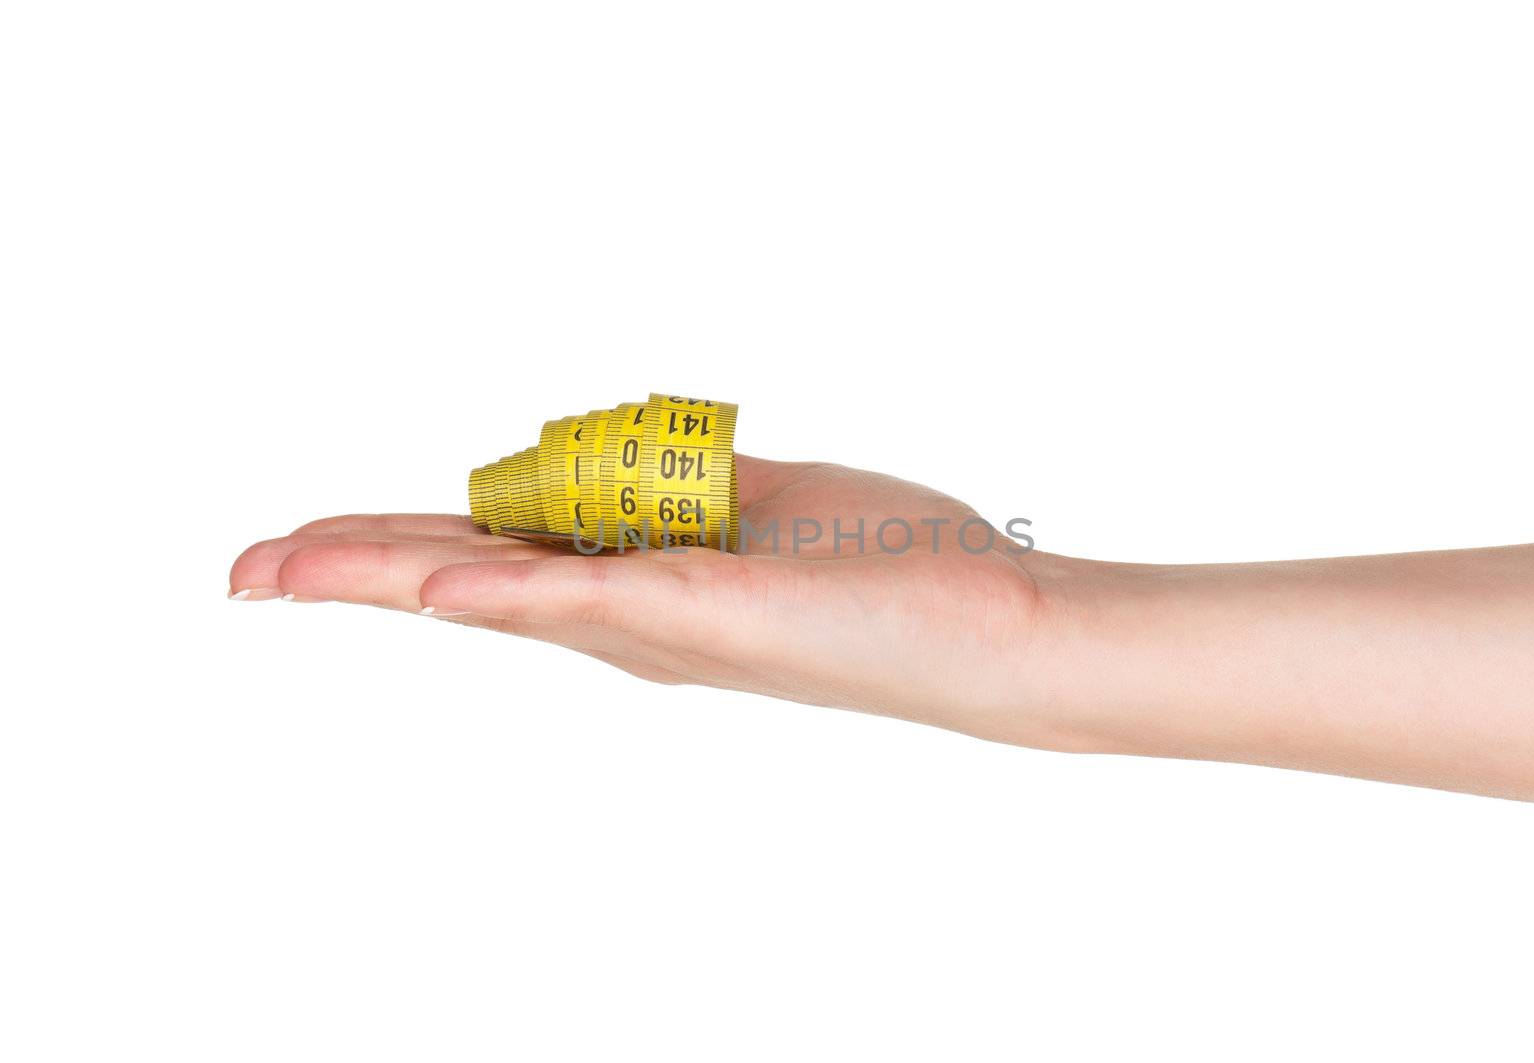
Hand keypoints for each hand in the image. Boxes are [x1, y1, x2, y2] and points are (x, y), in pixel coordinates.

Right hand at [230, 456, 1077, 748]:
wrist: (989, 624)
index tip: (317, 540)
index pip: (493, 554)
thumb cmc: (888, 566)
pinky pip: (589, 597)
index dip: (399, 545)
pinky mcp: (707, 610)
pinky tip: (434, 590)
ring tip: (277, 571)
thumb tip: (623, 468)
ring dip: (381, 577)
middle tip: (243, 568)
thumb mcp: (763, 502)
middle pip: (463, 581)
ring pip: (496, 592)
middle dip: (349, 571)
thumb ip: (680, 488)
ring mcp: (659, 622)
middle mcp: (629, 618)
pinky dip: (506, 592)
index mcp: (638, 585)